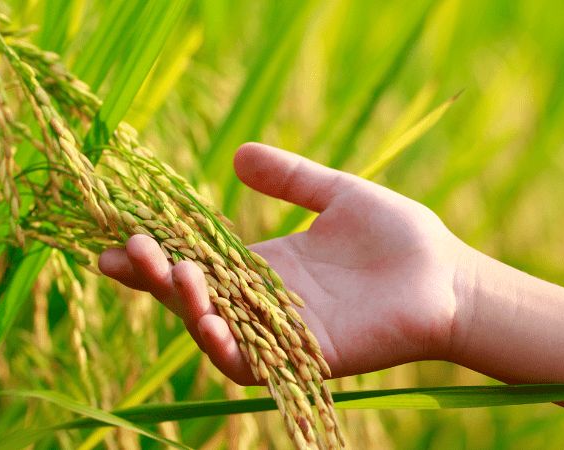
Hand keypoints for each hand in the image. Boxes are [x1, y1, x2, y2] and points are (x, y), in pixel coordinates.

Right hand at [98, 143, 470, 384]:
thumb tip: (239, 156)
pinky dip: (225, 347)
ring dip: (185, 307)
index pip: (195, 262)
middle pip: (192, 296)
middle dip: (154, 277)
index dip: (154, 254)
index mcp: (264, 266)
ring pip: (214, 330)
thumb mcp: (334, 195)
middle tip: (131, 251)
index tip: (116, 237)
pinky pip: (255, 363)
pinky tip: (208, 322)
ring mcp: (282, 333)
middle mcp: (263, 302)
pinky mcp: (308, 357)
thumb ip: (291, 178)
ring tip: (172, 275)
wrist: (447, 275)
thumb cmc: (396, 236)